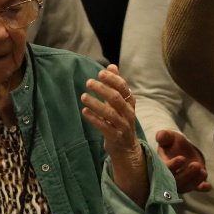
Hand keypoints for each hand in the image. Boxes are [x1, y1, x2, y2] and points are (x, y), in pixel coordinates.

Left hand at [82, 65, 147, 204]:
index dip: (113, 79)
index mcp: (130, 103)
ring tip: (83, 96)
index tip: (101, 72)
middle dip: (103, 89)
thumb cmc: (121, 120)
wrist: (126, 147)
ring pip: (110, 113)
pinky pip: (104, 127)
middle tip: (88, 82)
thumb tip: (111, 66)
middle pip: (116, 99)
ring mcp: (123, 126)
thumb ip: (116, 85)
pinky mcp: (115, 137)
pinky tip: (84, 112)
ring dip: (96, 104)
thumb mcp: (121, 102)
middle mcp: (128, 113)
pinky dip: (94, 119)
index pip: (123, 88)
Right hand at [156, 130, 210, 192]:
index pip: (164, 169)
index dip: (173, 165)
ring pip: (186, 186)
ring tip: (203, 172)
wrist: (182, 150)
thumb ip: (165, 136)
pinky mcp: (191, 184)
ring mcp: (180, 182)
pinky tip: (208, 186)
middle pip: (176, 181)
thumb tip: (160, 136)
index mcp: (161, 165)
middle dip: (186, 174)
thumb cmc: (173, 144)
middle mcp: (168, 177)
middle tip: (196, 165)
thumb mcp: (169, 137)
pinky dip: (202, 188)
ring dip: (195, 181)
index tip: (182, 158)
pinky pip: (196, 188)